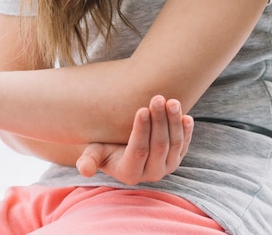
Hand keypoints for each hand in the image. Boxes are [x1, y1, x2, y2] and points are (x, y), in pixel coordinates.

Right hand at [76, 95, 193, 185]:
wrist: (122, 147)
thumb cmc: (105, 145)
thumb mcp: (94, 151)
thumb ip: (89, 159)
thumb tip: (84, 169)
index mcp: (129, 173)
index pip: (139, 150)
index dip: (141, 130)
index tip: (141, 109)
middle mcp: (151, 174)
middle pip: (159, 145)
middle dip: (159, 121)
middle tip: (157, 98)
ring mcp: (167, 167)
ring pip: (175, 144)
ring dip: (174, 122)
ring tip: (172, 101)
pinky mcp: (177, 158)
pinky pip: (185, 145)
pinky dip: (187, 131)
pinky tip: (186, 116)